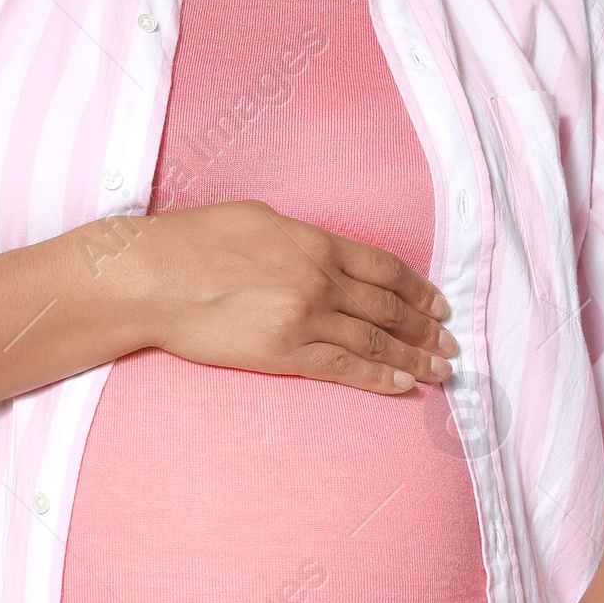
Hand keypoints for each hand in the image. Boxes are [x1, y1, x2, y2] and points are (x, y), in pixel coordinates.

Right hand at [117, 200, 457, 394]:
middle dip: (425, 327)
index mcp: (314, 241)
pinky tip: (403, 384)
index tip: (440, 304)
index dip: (419, 288)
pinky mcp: (284, 352)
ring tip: (439, 369)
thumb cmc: (191, 241)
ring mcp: (304, 316)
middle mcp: (319, 278)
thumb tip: (320, 251)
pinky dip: (379, 376)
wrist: (152, 277)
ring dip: (414, 356)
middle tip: (451, 343)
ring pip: (374, 339)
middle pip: (388, 306)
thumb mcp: (255, 218)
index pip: (384, 267)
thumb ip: (297, 237)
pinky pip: (344, 366)